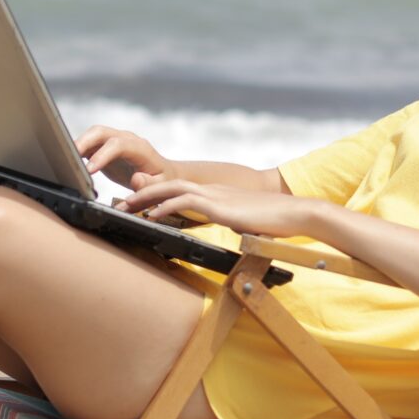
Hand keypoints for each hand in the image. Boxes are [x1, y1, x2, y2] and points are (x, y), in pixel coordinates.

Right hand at [75, 124, 172, 189]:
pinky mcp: (105, 147)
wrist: (162, 173)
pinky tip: (68, 160)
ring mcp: (115, 140)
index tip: (90, 170)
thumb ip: (149, 184)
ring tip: (63, 158)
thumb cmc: (161, 181)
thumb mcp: (160, 186)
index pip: (118, 145)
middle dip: (84, 142)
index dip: (102, 155)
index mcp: (140, 148)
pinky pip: (90, 143)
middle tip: (69, 157)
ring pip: (92, 134)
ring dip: (78, 143)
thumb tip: (136, 179)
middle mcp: (126, 139)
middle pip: (101, 132)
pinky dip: (78, 150)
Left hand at [116, 177, 316, 238]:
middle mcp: (213, 191)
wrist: (296, 213)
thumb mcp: (247, 223)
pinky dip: (165, 207)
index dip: (158, 195)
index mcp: (218, 195)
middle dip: (144, 192)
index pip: (181, 190)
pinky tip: (152, 215)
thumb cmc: (276, 222)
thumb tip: (230, 233)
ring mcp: (216, 196)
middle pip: (169, 184)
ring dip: (147, 197)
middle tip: (122, 200)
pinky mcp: (220, 206)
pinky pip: (185, 202)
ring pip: (172, 189)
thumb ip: (233, 223)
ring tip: (127, 205)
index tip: (140, 204)